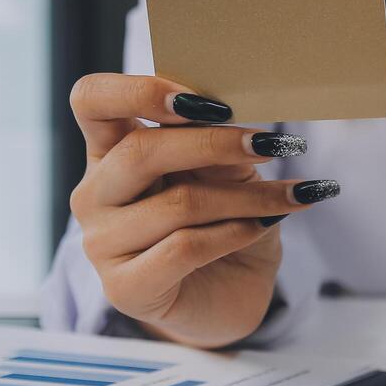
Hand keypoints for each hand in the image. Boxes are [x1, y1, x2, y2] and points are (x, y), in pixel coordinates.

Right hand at [68, 74, 339, 347]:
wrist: (232, 295)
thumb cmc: (224, 223)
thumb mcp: (227, 174)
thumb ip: (215, 145)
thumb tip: (235, 117)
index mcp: (110, 151)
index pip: (91, 99)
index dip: (141, 90)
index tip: (208, 103)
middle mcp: (95, 194)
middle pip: (140, 151)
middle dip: (215, 144)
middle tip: (274, 144)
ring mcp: (102, 244)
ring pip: (177, 204)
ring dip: (249, 196)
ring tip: (293, 195)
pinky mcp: (125, 288)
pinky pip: (184, 248)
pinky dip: (236, 232)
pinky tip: (265, 227)